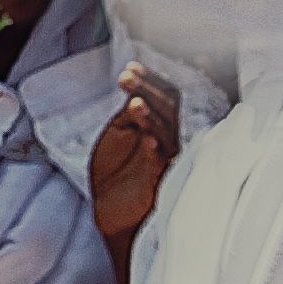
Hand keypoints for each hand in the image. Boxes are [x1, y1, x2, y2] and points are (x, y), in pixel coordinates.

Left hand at [87, 69, 178, 283]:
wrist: (113, 215)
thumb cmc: (118, 176)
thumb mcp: (119, 136)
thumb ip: (130, 116)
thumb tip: (138, 92)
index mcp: (159, 126)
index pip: (165, 97)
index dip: (151, 80)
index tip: (131, 68)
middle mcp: (169, 141)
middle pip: (169, 109)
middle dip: (149, 90)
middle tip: (127, 76)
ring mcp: (167, 161)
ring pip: (168, 132)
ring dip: (151, 115)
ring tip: (135, 101)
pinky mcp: (160, 183)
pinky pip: (164, 164)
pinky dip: (156, 148)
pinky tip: (147, 137)